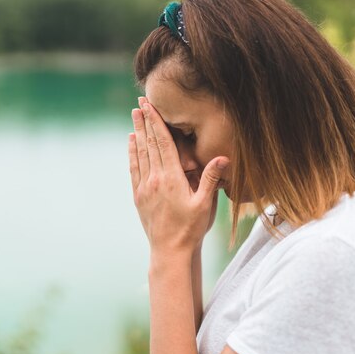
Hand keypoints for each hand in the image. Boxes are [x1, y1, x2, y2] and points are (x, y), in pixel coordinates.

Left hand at [128, 100, 228, 257]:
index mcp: (171, 178)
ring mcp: (144, 188)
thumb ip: (211, 180)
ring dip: (137, 133)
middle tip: (139, 102)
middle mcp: (154, 180)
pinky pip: (134, 169)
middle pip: (148, 144)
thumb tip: (222, 157)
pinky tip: (132, 142)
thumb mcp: (205, 205)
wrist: (170, 251)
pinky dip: (132, 153)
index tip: (150, 106)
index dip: (156, 123)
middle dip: (144, 122)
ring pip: (140, 154)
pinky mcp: (139, 196)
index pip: (162, 143)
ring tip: (135, 115)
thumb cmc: (191, 229)